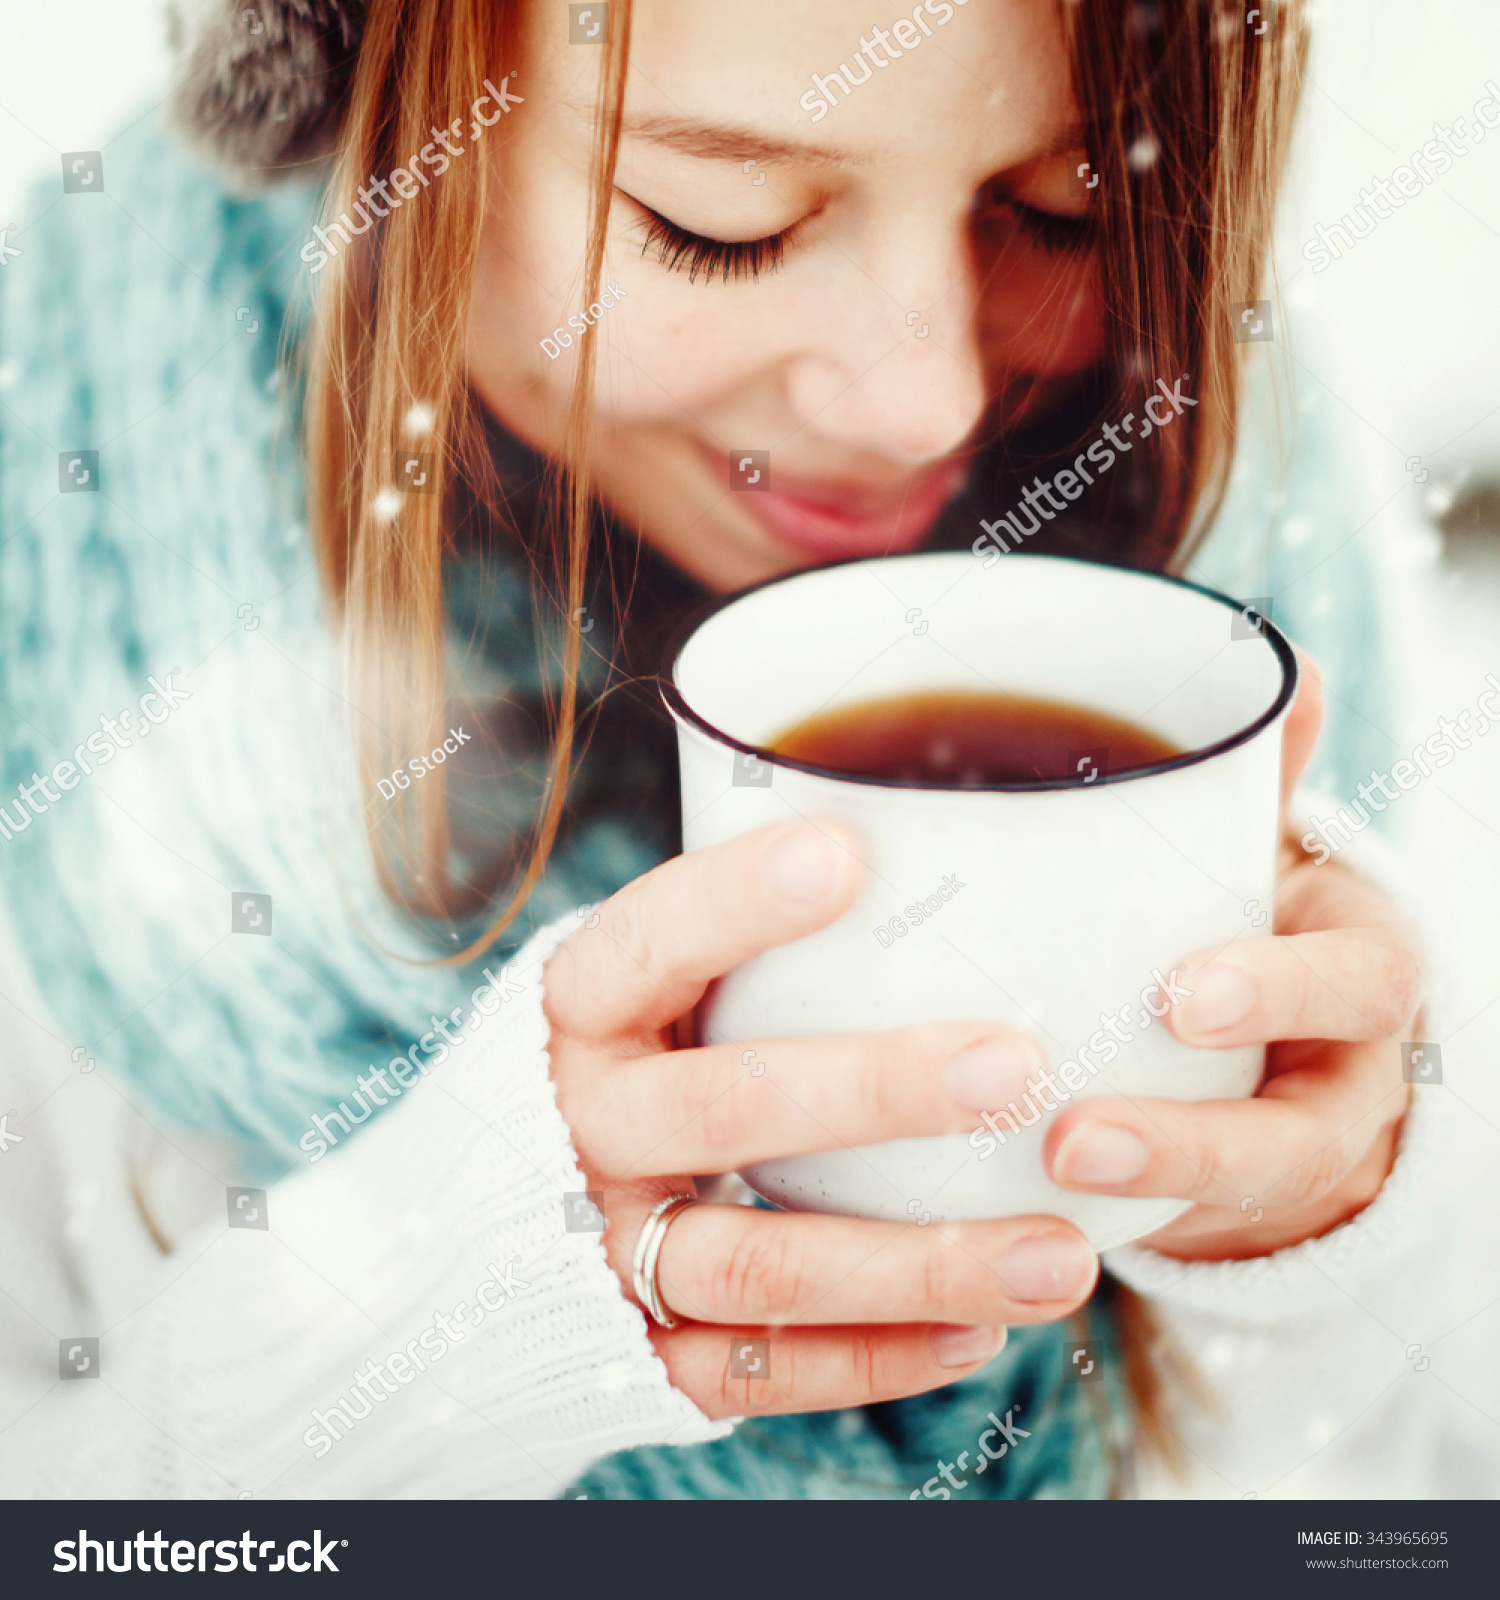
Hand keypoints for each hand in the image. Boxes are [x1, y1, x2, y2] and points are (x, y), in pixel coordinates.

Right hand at [544, 819, 1098, 1418]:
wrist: (508, 1211)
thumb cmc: (642, 1055)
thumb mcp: (659, 982)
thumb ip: (746, 937)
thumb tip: (923, 841)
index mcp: (582, 1013)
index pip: (646, 943)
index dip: (733, 901)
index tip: (847, 854)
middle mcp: (581, 1127)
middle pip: (721, 1110)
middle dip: (875, 1092)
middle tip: (1016, 1069)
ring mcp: (602, 1246)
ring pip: (758, 1264)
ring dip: (917, 1264)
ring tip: (1060, 1257)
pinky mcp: (632, 1353)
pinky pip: (753, 1372)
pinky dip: (872, 1359)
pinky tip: (980, 1334)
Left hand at [1042, 652, 1423, 1259]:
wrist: (1273, 1027)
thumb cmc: (1239, 908)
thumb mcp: (1250, 843)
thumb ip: (1253, 766)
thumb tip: (1286, 664)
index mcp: (1347, 959)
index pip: (1355, 976)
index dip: (1279, 989)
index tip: (1179, 997)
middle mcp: (1332, 1069)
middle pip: (1310, 1130)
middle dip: (1201, 1138)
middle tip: (1079, 1135)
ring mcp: (1278, 1149)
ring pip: (1243, 1201)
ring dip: (1145, 1195)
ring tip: (1041, 1184)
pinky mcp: (1214, 1204)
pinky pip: (1177, 1232)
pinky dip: (1099, 1230)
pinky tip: (1003, 1225)